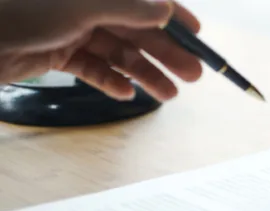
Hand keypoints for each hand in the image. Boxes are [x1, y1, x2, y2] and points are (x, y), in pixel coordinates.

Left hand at [0, 0, 202, 100]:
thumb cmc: (23, 12)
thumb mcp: (83, 6)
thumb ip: (128, 8)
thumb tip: (165, 9)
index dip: (173, 15)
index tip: (197, 36)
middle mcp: (85, 5)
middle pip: (136, 29)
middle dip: (165, 52)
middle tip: (193, 75)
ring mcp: (70, 28)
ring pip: (118, 52)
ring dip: (144, 73)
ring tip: (169, 94)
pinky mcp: (57, 52)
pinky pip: (92, 67)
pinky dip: (110, 80)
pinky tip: (127, 94)